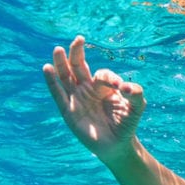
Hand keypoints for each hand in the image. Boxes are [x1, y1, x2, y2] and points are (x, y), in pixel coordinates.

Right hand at [42, 36, 145, 161]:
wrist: (118, 145)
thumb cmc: (127, 124)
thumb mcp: (137, 107)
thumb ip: (136, 94)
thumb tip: (126, 87)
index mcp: (103, 86)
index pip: (101, 74)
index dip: (108, 78)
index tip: (119, 87)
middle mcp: (87, 89)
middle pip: (78, 66)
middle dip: (77, 53)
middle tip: (79, 39)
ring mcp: (77, 99)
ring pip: (66, 77)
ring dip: (61, 63)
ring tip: (57, 50)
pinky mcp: (68, 112)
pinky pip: (58, 94)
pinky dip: (52, 82)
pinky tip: (47, 68)